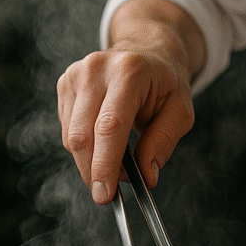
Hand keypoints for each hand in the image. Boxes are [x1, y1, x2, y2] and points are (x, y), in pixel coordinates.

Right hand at [56, 0, 203, 203]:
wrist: (146, 51)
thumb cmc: (165, 83)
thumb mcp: (180, 111)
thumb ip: (163, 143)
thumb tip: (147, 176)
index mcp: (129, 73)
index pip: (110, 126)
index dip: (105, 164)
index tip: (104, 194)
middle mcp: (96, 70)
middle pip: (82, 135)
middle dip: (93, 172)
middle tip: (108, 193)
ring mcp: (75, 75)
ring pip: (70, 137)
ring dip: (90, 162)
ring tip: (116, 164)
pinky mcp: (64, 84)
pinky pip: (67, 130)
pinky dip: (85, 148)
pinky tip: (104, 145)